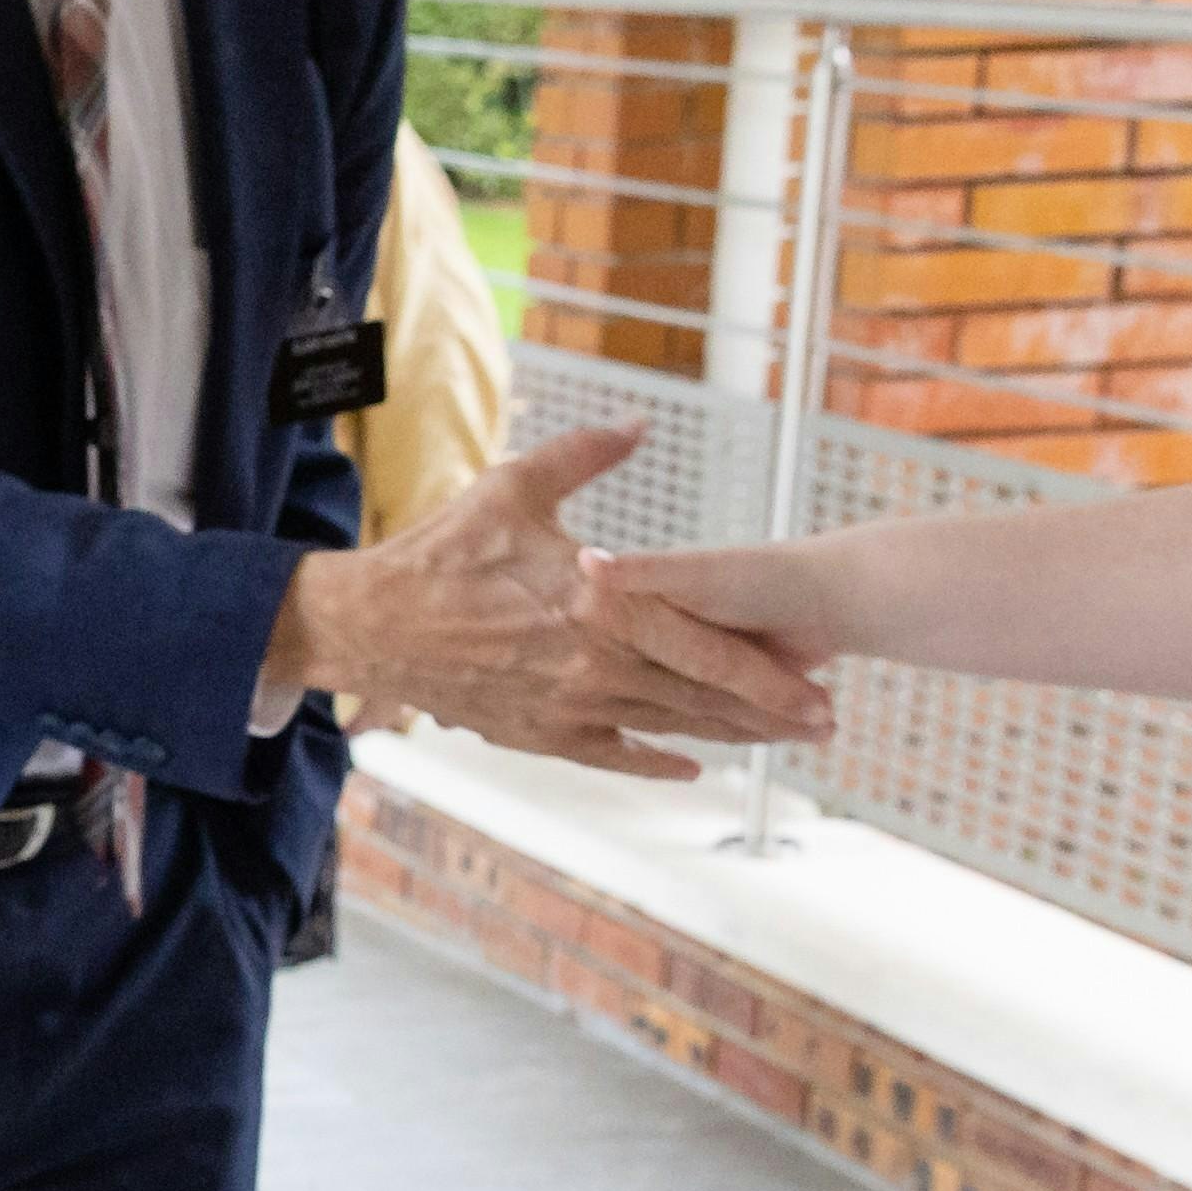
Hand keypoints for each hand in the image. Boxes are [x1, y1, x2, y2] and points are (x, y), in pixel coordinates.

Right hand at [268, 429, 832, 780]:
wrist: (370, 625)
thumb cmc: (440, 553)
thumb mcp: (515, 488)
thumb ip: (586, 456)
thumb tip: (638, 424)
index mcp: (603, 607)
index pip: (710, 650)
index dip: (771, 675)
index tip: (820, 688)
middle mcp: (596, 667)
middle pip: (703, 700)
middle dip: (769, 714)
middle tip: (821, 726)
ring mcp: (566, 707)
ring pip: (666, 730)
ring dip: (725, 738)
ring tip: (774, 743)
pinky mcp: (535, 732)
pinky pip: (609, 755)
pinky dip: (653, 762)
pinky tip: (687, 765)